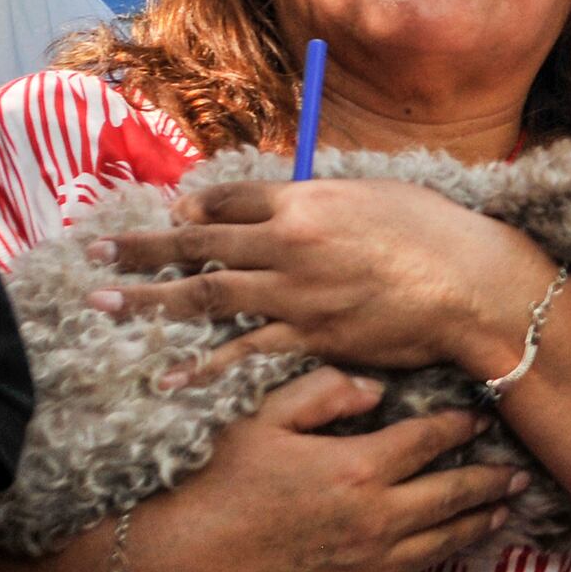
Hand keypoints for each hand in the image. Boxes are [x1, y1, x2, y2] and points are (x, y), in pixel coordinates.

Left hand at [94, 175, 548, 381]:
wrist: (472, 285)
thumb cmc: (439, 234)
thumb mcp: (380, 195)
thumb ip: (330, 198)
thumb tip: (299, 197)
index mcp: (308, 200)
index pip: (232, 198)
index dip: (197, 205)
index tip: (173, 212)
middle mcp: (290, 241)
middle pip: (200, 241)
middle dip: (143, 248)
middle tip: (98, 252)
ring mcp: (295, 292)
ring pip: (205, 294)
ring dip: (147, 299)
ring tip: (102, 302)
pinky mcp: (309, 335)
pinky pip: (242, 351)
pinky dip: (201, 366)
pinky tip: (166, 376)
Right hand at [129, 367, 523, 571]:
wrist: (174, 570)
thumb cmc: (212, 487)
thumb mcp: (261, 418)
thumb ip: (324, 392)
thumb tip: (375, 389)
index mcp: (358, 467)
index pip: (430, 441)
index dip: (461, 429)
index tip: (479, 421)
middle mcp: (375, 519)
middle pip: (453, 496)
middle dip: (491, 482)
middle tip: (518, 474)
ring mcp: (366, 565)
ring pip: (441, 543)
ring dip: (476, 524)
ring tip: (501, 511)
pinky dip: (438, 558)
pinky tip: (447, 549)